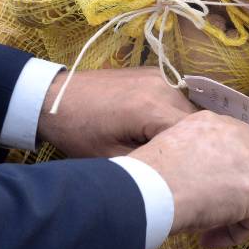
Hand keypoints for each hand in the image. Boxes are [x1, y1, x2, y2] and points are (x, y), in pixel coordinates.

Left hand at [38, 67, 197, 157]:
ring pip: (187, 110)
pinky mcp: (153, 73)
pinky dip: (172, 115)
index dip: (193, 158)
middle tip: (178, 166)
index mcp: (152, 109)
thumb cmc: (78, 131)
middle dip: (190, 143)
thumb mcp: (113, 158)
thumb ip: (151, 163)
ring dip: (182, 129)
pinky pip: (175, 98)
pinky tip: (156, 130)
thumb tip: (177, 173)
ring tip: (166, 148)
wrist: (52, 98)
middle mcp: (162, 87)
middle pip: (195, 121)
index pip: (194, 137)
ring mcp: (159, 76)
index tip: (186, 175)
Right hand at [129, 110, 248, 247]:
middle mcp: (239, 136)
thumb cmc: (147, 175)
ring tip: (223, 226)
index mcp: (216, 123)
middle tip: (234, 208)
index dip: (238, 170)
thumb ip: (201, 155)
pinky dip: (234, 234)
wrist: (146, 189)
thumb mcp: (175, 149)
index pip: (245, 144)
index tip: (216, 188)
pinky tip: (209, 239)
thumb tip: (207, 180)